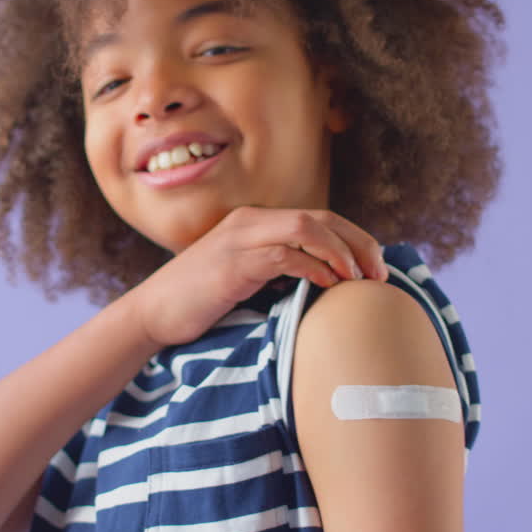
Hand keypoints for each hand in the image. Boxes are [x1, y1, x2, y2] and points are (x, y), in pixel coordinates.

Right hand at [131, 206, 389, 346]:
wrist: (152, 314)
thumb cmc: (200, 303)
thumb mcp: (245, 279)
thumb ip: (277, 271)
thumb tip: (324, 285)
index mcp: (256, 222)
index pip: (320, 217)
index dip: (355, 239)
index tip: (376, 268)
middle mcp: (250, 221)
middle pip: (321, 218)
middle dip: (358, 243)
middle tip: (380, 274)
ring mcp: (240, 239)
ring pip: (306, 228)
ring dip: (340, 252)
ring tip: (358, 279)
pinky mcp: (233, 264)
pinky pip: (283, 256)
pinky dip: (312, 268)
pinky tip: (328, 286)